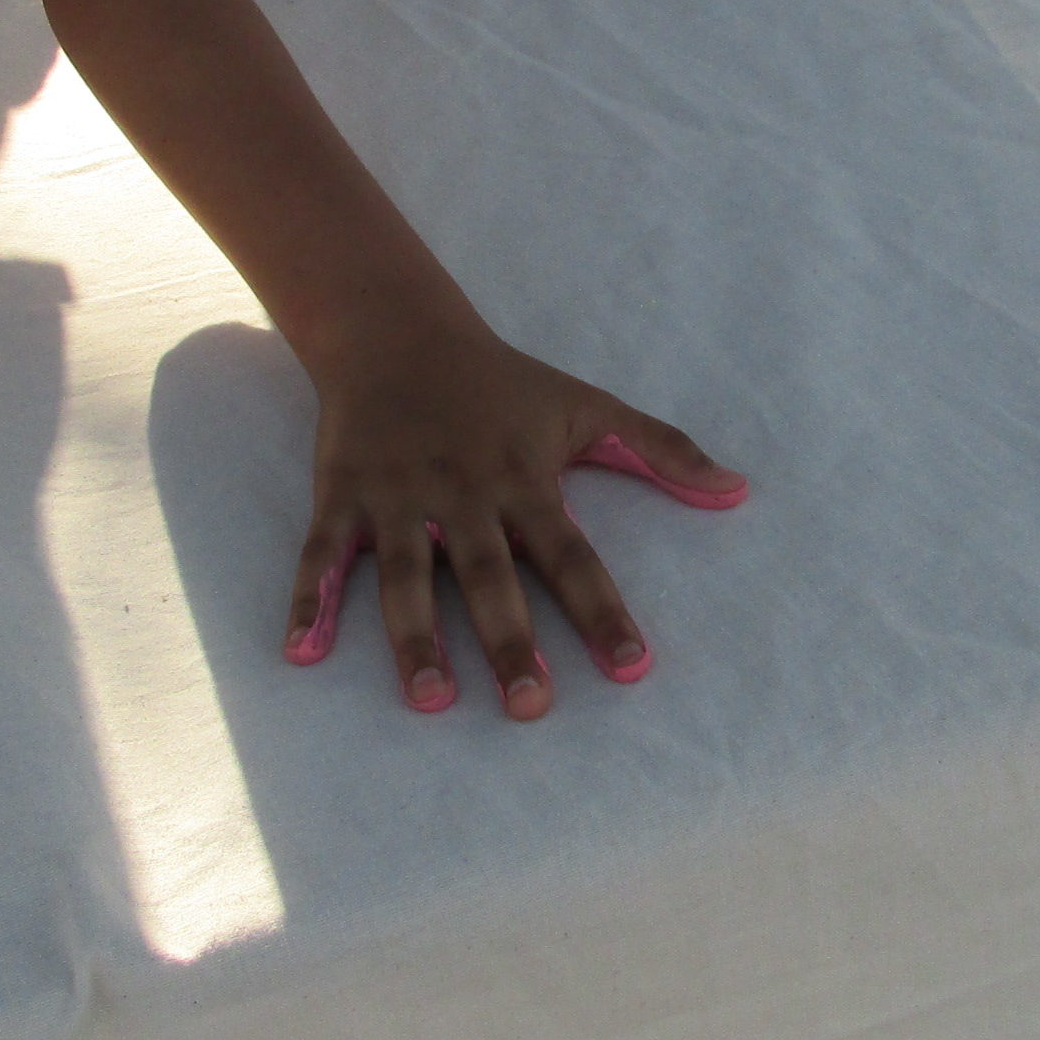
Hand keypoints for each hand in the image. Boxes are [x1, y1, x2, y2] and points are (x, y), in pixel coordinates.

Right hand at [282, 319, 745, 721]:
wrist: (397, 331)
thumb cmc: (502, 382)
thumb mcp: (587, 406)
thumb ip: (663, 450)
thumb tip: (739, 490)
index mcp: (525, 481)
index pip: (573, 556)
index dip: (602, 611)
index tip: (633, 667)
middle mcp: (464, 494)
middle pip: (491, 579)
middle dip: (510, 643)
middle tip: (530, 708)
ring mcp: (399, 497)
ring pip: (408, 578)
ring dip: (415, 639)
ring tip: (431, 699)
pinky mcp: (342, 493)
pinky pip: (323, 553)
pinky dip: (309, 600)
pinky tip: (301, 651)